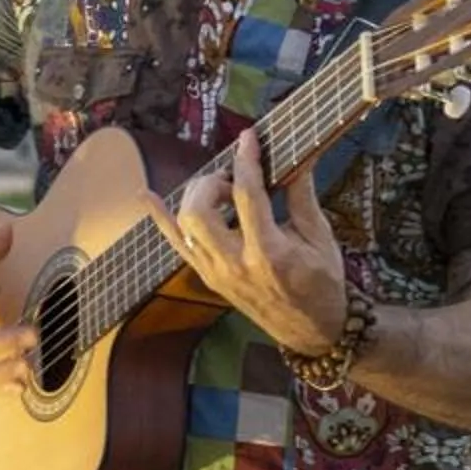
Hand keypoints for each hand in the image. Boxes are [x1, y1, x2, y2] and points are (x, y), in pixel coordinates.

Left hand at [144, 130, 347, 356]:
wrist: (312, 331)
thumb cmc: (323, 283)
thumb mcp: (320, 236)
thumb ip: (302, 195)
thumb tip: (298, 155)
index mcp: (270, 253)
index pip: (247, 195)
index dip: (246, 160)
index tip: (247, 138)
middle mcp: (236, 264)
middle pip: (200, 211)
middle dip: (212, 182)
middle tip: (234, 180)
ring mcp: (217, 274)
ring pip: (184, 225)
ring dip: (197, 196)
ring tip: (221, 192)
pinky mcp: (209, 278)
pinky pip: (176, 246)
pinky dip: (161, 219)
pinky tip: (147, 195)